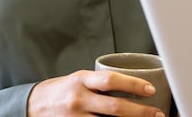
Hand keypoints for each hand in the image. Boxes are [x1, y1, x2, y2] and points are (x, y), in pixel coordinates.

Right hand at [26, 69, 164, 116]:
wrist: (33, 105)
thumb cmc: (62, 90)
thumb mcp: (80, 79)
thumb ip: (101, 83)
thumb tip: (132, 87)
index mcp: (82, 80)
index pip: (111, 80)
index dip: (133, 85)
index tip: (150, 90)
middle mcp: (79, 99)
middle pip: (115, 107)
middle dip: (140, 112)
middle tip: (157, 114)